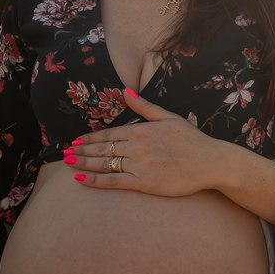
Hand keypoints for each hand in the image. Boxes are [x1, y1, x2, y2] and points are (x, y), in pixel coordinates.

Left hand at [63, 88, 223, 196]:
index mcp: (142, 130)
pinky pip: (114, 181)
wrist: (210, 162)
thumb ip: (145, 107)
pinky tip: (81, 179)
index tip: (76, 142)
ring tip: (68, 164)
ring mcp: (140, 165)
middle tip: (64, 154)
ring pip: (105, 163)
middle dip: (82, 151)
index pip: (109, 133)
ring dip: (84, 163)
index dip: (90, 138)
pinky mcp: (144, 182)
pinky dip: (96, 180)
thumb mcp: (169, 118)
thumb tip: (126, 91)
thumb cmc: (192, 140)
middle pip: (103, 148)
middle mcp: (137, 146)